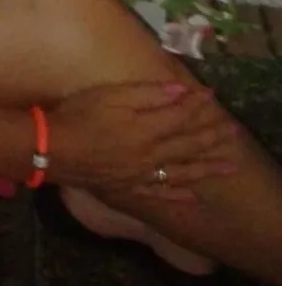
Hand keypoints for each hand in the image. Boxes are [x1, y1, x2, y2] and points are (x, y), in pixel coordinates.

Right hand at [48, 82, 237, 200]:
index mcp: (147, 128)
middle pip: (188, 144)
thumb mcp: (110, 96)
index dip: (197, 105)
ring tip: (229, 165)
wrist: (53, 149)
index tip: (211, 95)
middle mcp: (151, 154)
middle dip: (211, 135)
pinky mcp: (130, 187)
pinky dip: (179, 195)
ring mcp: (142, 174)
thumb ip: (146, 94)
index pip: (180, 115)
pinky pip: (161, 193)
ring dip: (207, 167)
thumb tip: (180, 90)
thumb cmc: (78, 115)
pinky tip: (193, 195)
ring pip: (182, 171)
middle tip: (232, 131)